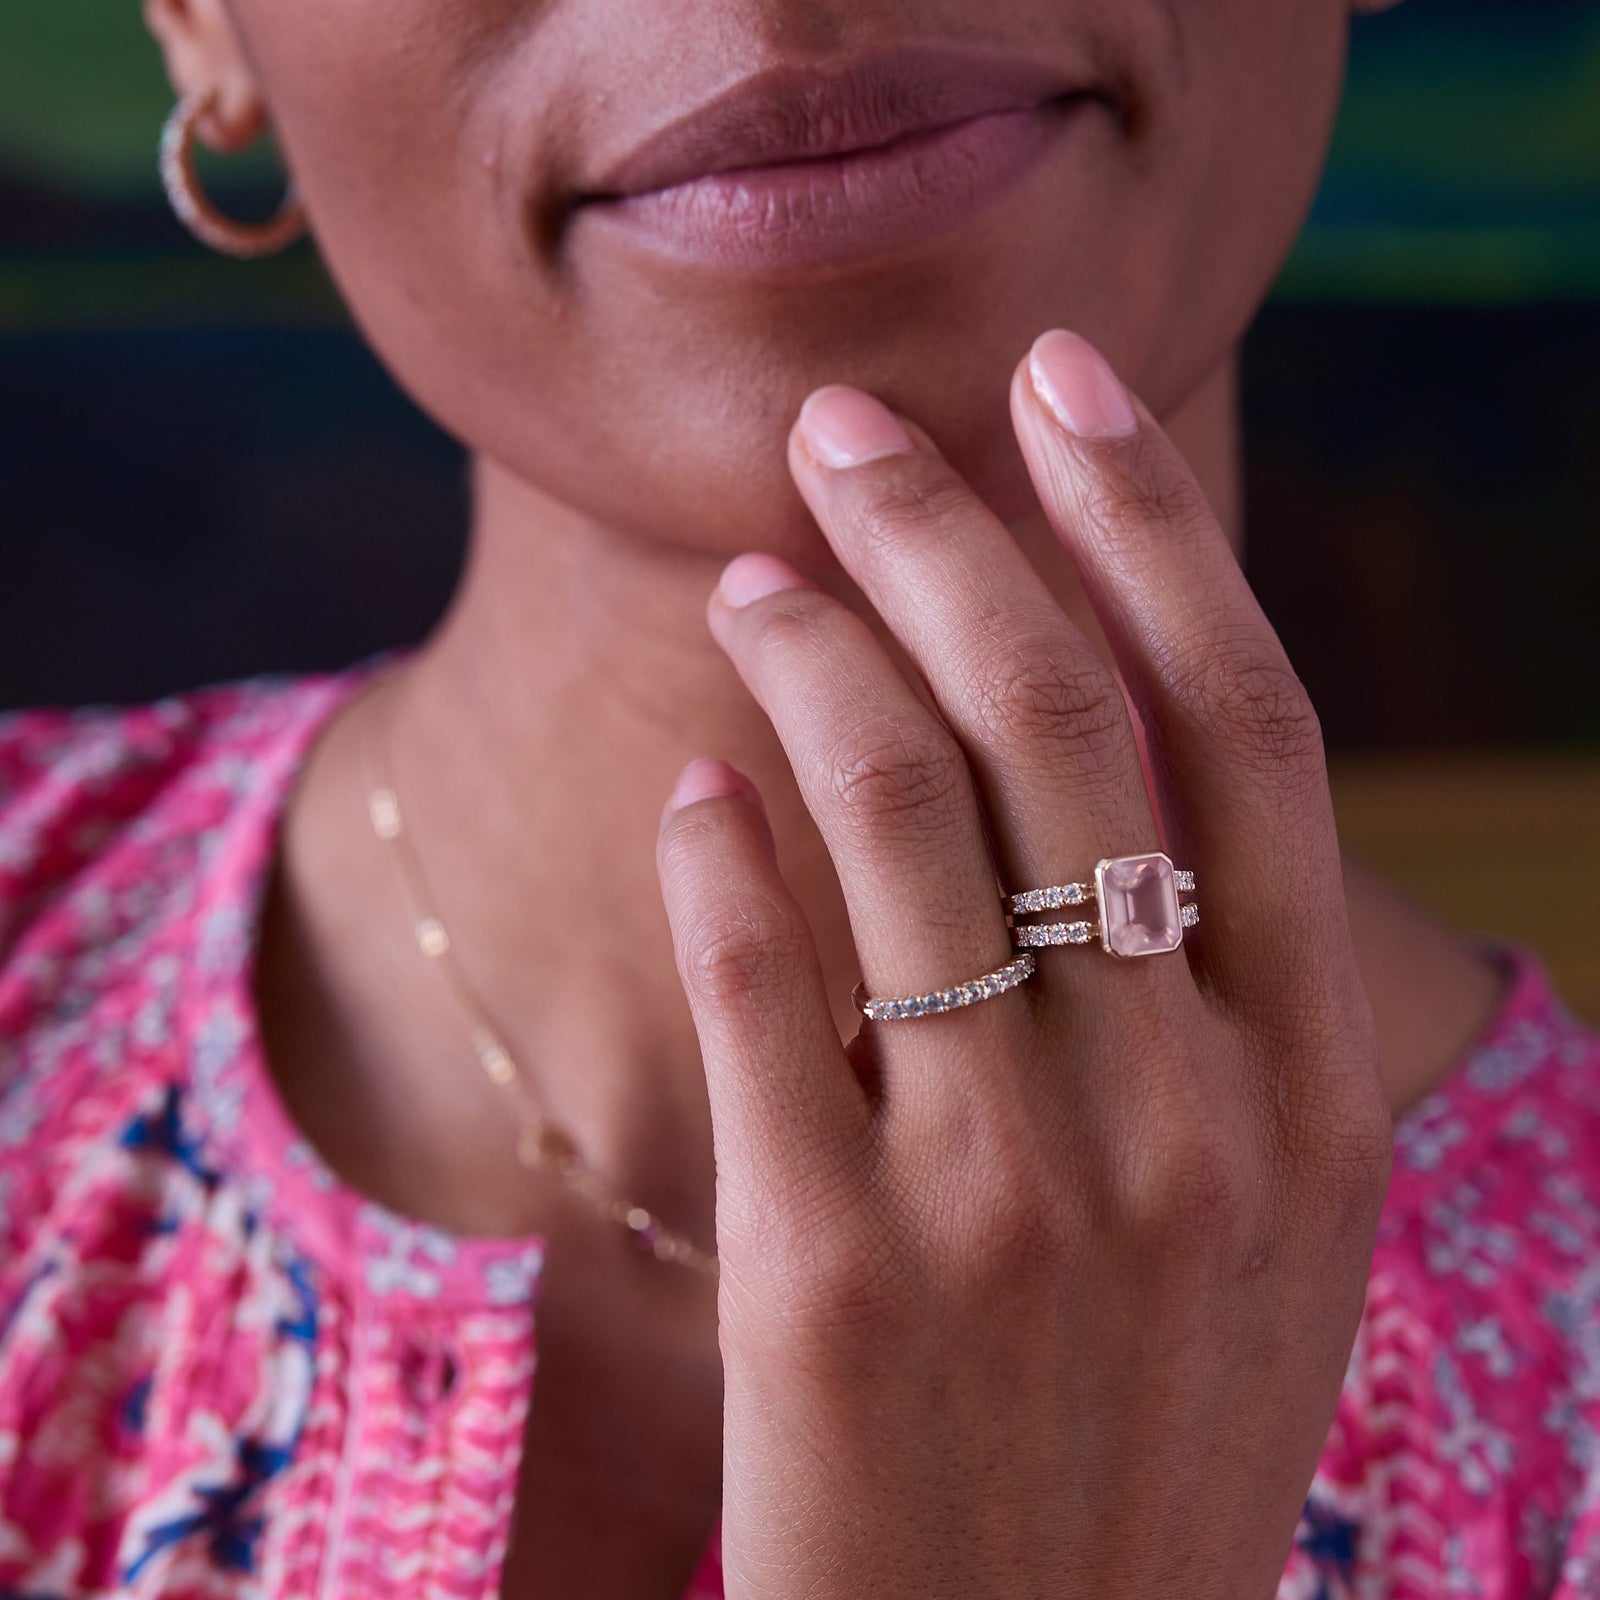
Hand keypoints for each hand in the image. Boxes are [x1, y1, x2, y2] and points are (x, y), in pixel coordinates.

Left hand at [655, 329, 1392, 1599]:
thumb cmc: (1140, 1439)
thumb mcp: (1256, 1229)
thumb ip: (1215, 1015)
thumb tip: (1096, 783)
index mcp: (1310, 1087)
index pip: (1244, 724)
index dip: (1149, 525)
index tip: (1059, 387)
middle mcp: (1181, 1116)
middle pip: (1063, 724)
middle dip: (949, 531)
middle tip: (845, 427)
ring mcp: (1009, 1196)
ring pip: (902, 821)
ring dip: (812, 656)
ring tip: (748, 575)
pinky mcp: (832, 1273)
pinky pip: (763, 988)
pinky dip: (719, 854)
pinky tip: (693, 782)